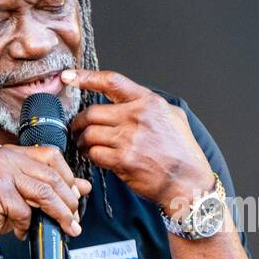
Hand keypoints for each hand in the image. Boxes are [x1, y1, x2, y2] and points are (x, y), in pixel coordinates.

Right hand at [0, 144, 92, 248]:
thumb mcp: (27, 196)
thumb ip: (53, 188)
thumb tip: (84, 187)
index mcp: (15, 153)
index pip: (52, 156)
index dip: (69, 178)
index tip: (76, 198)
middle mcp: (7, 157)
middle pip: (51, 177)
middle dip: (69, 202)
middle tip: (74, 220)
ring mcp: (0, 172)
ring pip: (44, 193)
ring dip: (59, 214)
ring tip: (65, 227)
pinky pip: (25, 210)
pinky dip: (27, 225)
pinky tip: (23, 230)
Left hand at [64, 68, 215, 213]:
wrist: (189, 181)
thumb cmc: (182, 151)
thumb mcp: (173, 116)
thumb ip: (149, 105)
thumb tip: (127, 99)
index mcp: (148, 102)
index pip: (111, 82)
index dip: (86, 77)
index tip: (68, 76)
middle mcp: (137, 117)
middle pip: (92, 113)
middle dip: (78, 122)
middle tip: (76, 128)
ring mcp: (129, 139)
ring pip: (89, 134)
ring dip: (82, 140)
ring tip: (84, 144)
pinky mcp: (123, 160)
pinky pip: (95, 153)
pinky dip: (90, 155)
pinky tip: (93, 156)